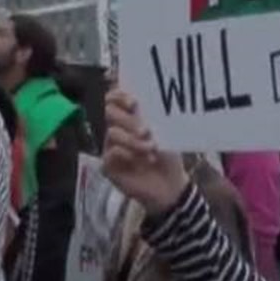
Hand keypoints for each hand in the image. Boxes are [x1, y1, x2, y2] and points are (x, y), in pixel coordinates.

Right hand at [101, 86, 188, 215]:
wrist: (171, 185)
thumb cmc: (168, 156)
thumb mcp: (165, 133)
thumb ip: (152, 117)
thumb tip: (142, 102)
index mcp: (130, 117)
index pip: (114, 98)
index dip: (119, 95)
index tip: (133, 102)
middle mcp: (117, 129)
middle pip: (110, 112)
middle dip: (128, 119)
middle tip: (146, 130)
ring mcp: (111, 147)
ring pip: (112, 133)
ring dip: (133, 140)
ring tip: (150, 149)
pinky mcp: (108, 165)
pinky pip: (111, 153)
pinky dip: (126, 154)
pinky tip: (138, 161)